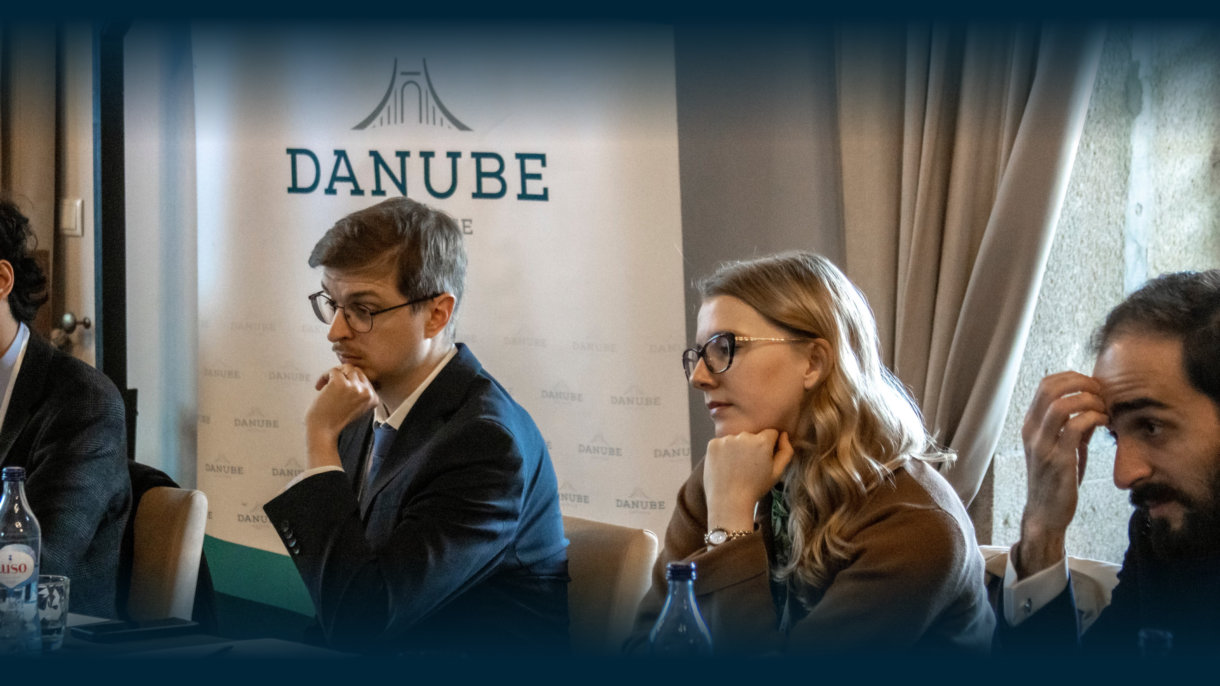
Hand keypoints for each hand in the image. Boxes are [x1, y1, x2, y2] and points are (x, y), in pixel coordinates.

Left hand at [304, 364, 378, 468]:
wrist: (323, 432)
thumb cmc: (335, 422)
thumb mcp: (356, 408)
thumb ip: (359, 393)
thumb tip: (352, 376)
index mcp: (373, 398)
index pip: (364, 378)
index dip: (350, 381)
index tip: (341, 387)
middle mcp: (366, 392)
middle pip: (356, 371)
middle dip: (342, 376)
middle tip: (331, 385)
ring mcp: (354, 387)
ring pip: (345, 368)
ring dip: (333, 375)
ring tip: (325, 386)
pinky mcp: (340, 384)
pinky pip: (333, 371)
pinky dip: (324, 377)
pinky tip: (320, 387)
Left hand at [703, 429, 794, 532]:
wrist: (729, 501)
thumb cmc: (755, 489)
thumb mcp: (777, 473)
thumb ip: (786, 451)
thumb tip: (783, 435)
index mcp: (762, 441)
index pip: (770, 433)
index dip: (769, 447)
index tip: (763, 460)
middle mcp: (744, 436)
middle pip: (752, 436)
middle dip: (752, 447)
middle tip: (748, 468)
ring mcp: (726, 439)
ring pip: (736, 440)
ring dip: (736, 449)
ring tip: (735, 469)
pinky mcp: (712, 444)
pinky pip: (721, 444)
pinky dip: (722, 453)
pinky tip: (724, 467)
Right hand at [1014, 371, 1106, 576]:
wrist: (1046, 514)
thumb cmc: (1056, 481)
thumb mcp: (1061, 448)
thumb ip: (1073, 427)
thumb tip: (1093, 407)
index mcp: (1031, 425)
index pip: (1045, 385)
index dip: (1071, 378)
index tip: (1092, 386)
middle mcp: (1032, 431)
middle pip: (1050, 388)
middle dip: (1080, 383)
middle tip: (1100, 392)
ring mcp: (1043, 445)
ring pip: (1062, 404)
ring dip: (1089, 400)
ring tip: (1104, 408)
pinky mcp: (1058, 460)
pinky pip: (1076, 427)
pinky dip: (1094, 418)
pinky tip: (1105, 423)